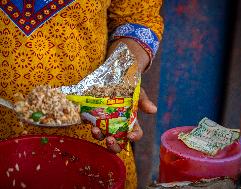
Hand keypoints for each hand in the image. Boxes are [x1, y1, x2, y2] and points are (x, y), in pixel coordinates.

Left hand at [91, 38, 154, 152]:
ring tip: (95, 130)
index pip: (135, 134)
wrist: (115, 75)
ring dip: (98, 136)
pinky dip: (87, 124)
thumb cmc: (129, 86)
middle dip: (113, 145)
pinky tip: (86, 121)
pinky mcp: (92, 116)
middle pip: (117, 142)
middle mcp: (117, 125)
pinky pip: (89, 123)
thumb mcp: (137, 91)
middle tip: (110, 140)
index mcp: (130, 122)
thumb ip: (143, 101)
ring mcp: (104, 122)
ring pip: (102, 136)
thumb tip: (154, 110)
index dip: (134, 137)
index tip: (130, 136)